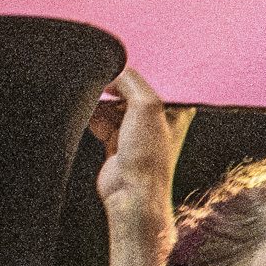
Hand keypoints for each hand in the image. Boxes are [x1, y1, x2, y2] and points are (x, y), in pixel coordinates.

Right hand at [89, 72, 191, 214]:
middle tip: (103, 87)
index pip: (155, 80)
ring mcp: (136, 132)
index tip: (118, 70)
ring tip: (93, 102)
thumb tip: (112, 73)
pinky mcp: (117, 142)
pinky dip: (94, 116)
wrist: (132, 194)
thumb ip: (131, 81)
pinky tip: (89, 116)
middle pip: (131, 91)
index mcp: (176, 109)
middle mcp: (157, 119)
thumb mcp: (146, 106)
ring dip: (101, 103)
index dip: (135, 76)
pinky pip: (102, 119)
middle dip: (115, 90)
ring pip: (114, 105)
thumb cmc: (148, 155)